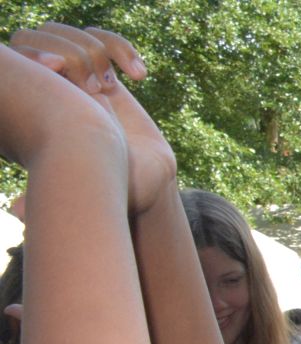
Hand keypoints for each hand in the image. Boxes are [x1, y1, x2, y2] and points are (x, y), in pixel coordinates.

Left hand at [10, 25, 171, 212]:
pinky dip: (122, 49)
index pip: (16, 56)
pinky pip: (103, 40)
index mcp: (33, 108)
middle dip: (67, 51)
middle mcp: (50, 89)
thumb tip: (12, 209)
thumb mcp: (75, 189)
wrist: (144, 182)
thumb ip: (46, 196)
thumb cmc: (111, 191)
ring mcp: (76, 79)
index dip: (30, 51)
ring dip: (94, 50)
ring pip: (70, 34)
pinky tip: (140, 76)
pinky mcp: (104, 74)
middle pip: (38, 37)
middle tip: (91, 85)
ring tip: (110, 85)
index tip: (54, 68)